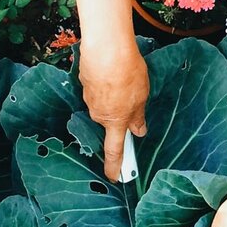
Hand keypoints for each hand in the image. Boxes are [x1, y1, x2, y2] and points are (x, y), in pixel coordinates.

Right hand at [79, 41, 148, 181]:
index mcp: (114, 121)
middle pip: (109, 120)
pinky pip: (97, 88)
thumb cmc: (126, 72)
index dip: (114, 166)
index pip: (114, 150)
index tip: (114, 177)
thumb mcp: (141, 97)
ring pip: (103, 103)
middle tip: (131, 96)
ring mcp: (89, 97)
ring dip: (113, 94)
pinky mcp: (84, 82)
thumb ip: (138, 116)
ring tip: (125, 77)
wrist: (106, 48)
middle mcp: (98, 113)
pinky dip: (106, 82)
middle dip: (119, 112)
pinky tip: (113, 70)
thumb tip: (138, 130)